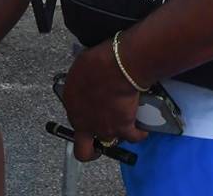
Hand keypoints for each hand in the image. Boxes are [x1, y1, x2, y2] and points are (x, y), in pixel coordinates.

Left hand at [61, 43, 147, 161]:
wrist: (117, 68)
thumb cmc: (97, 62)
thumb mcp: (79, 69)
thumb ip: (81, 83)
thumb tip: (87, 79)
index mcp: (71, 105)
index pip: (74, 119)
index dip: (83, 118)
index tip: (90, 114)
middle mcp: (85, 122)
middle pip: (84, 150)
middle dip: (91, 150)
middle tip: (97, 145)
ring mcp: (104, 128)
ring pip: (110, 141)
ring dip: (116, 133)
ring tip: (123, 125)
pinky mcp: (124, 129)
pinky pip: (134, 137)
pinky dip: (139, 134)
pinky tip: (141, 129)